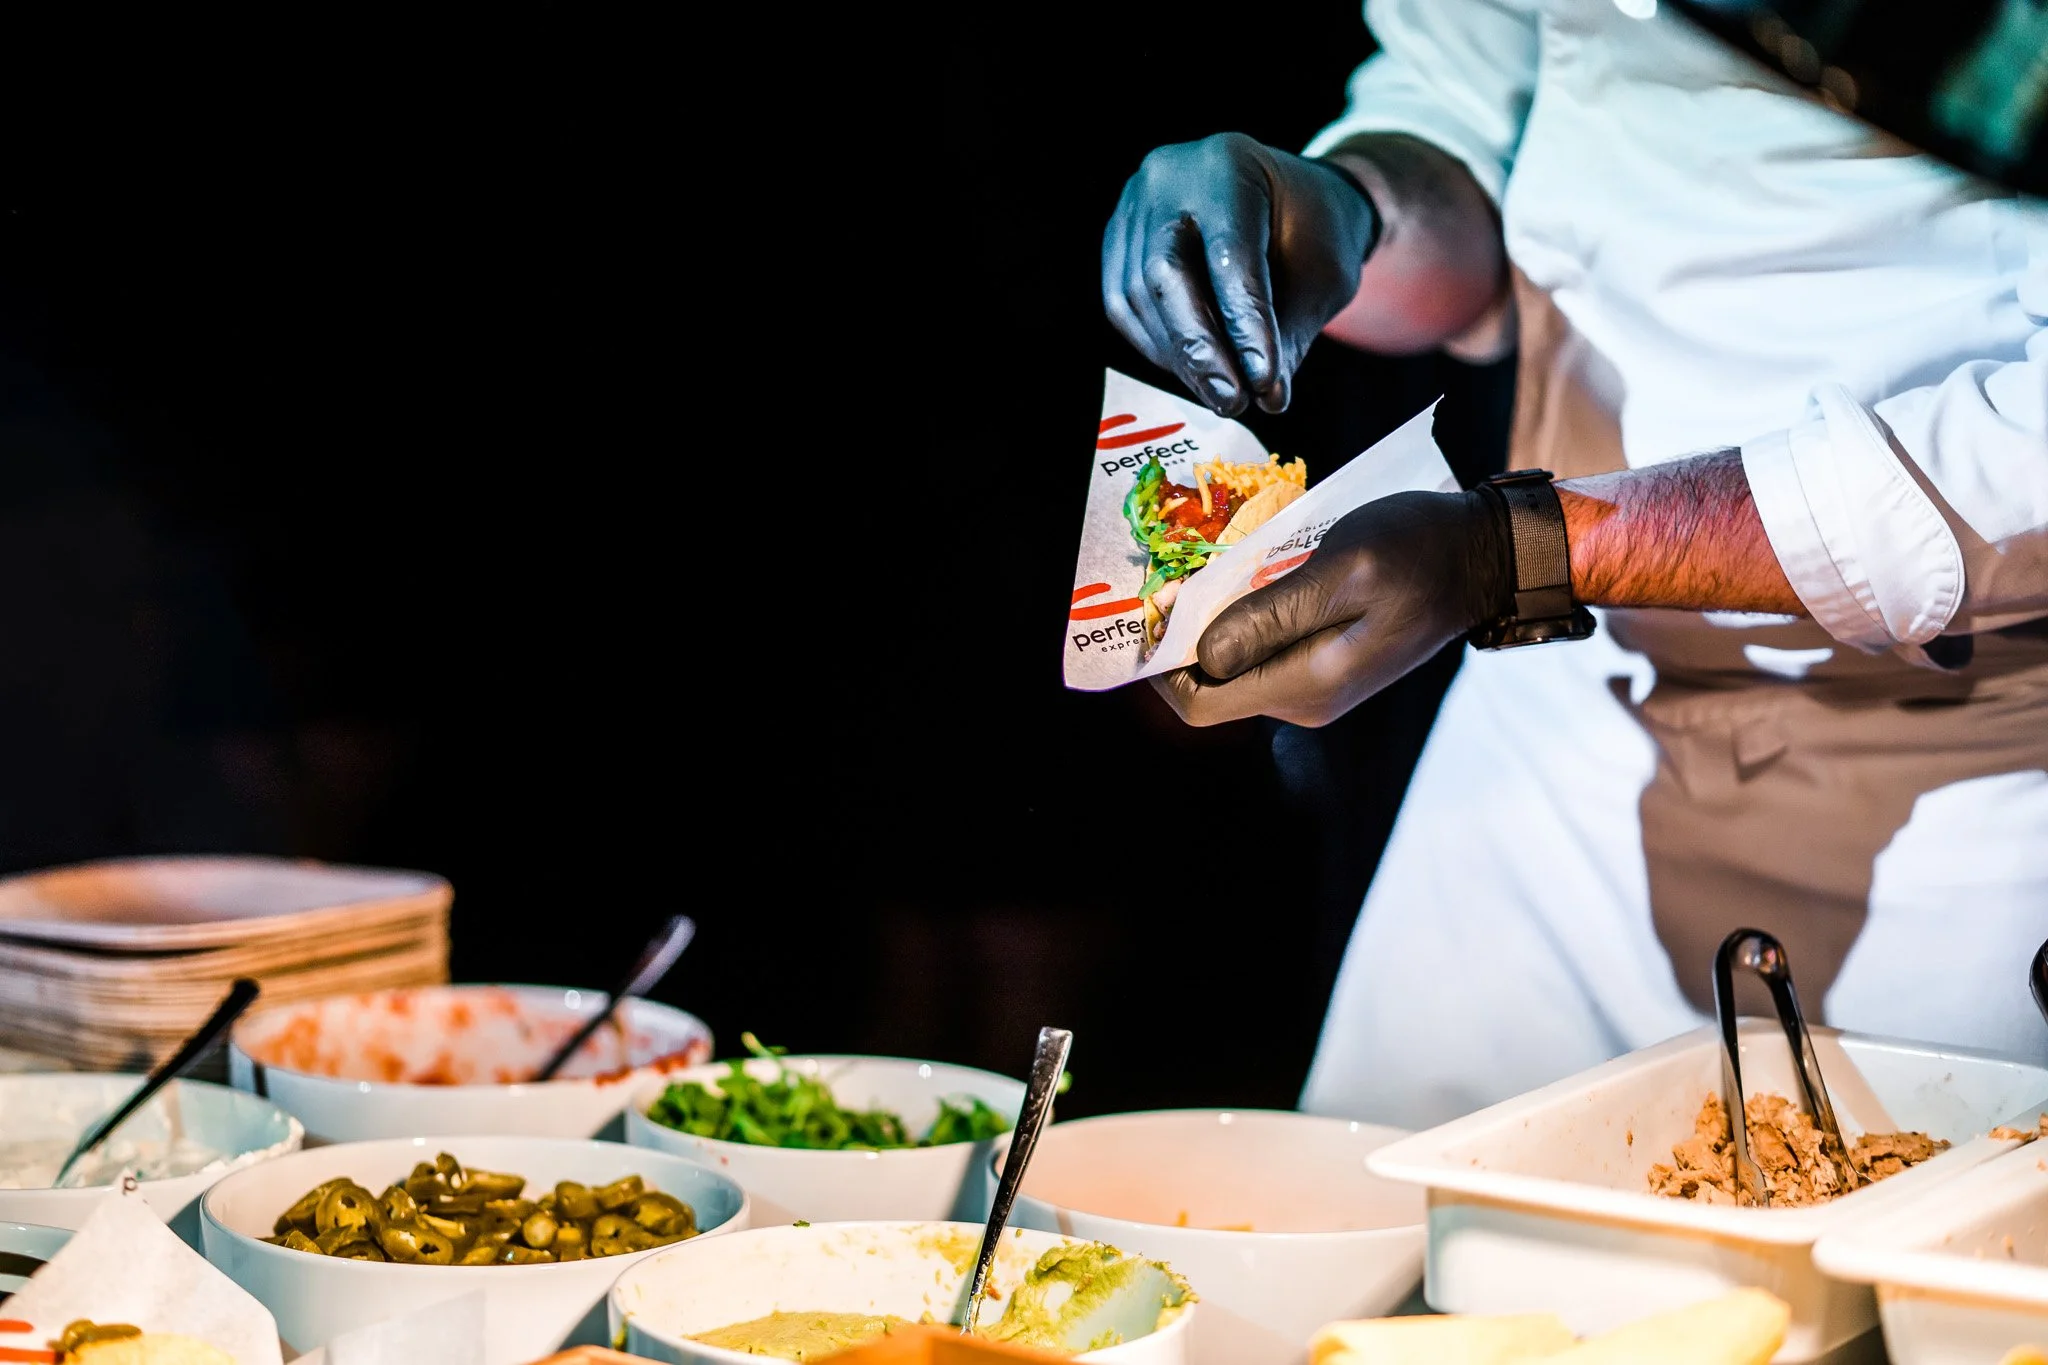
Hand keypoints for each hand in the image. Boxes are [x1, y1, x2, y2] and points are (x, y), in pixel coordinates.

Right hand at [1103, 132, 1376, 416]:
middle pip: (1165, 272)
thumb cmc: (1314, 232)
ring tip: (1223, 394)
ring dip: (1180, 357)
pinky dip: (1159, 346)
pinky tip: (1195, 370)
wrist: (1289, 199)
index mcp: (1229, 165)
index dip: (1245, 325)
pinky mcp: (1117, 240)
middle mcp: (1168, 176)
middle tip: (1232, 401)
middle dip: (1200, 348)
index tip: (1263, 382)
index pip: (1230, 253)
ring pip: (1139, 296)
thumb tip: (1265, 395)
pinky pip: (1124, 304)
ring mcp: (1132, 206)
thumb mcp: (1323, 276)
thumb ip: (1290, 330)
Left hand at [1152, 489, 1511, 726]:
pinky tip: (1257, 573)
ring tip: (1224, 564)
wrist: (1480, 556)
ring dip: (1219, 618)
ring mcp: (1316, 686)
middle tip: (1187, 572)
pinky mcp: (1324, 663)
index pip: (1201, 703)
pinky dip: (1248, 614)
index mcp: (1306, 685)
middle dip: (1189, 633)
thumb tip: (1204, 654)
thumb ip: (1271, 615)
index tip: (1159, 606)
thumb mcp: (1342, 569)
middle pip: (1213, 683)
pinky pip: (1264, 648)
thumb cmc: (1417, 550)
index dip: (1164, 664)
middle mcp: (1305, 700)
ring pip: (1237, 663)